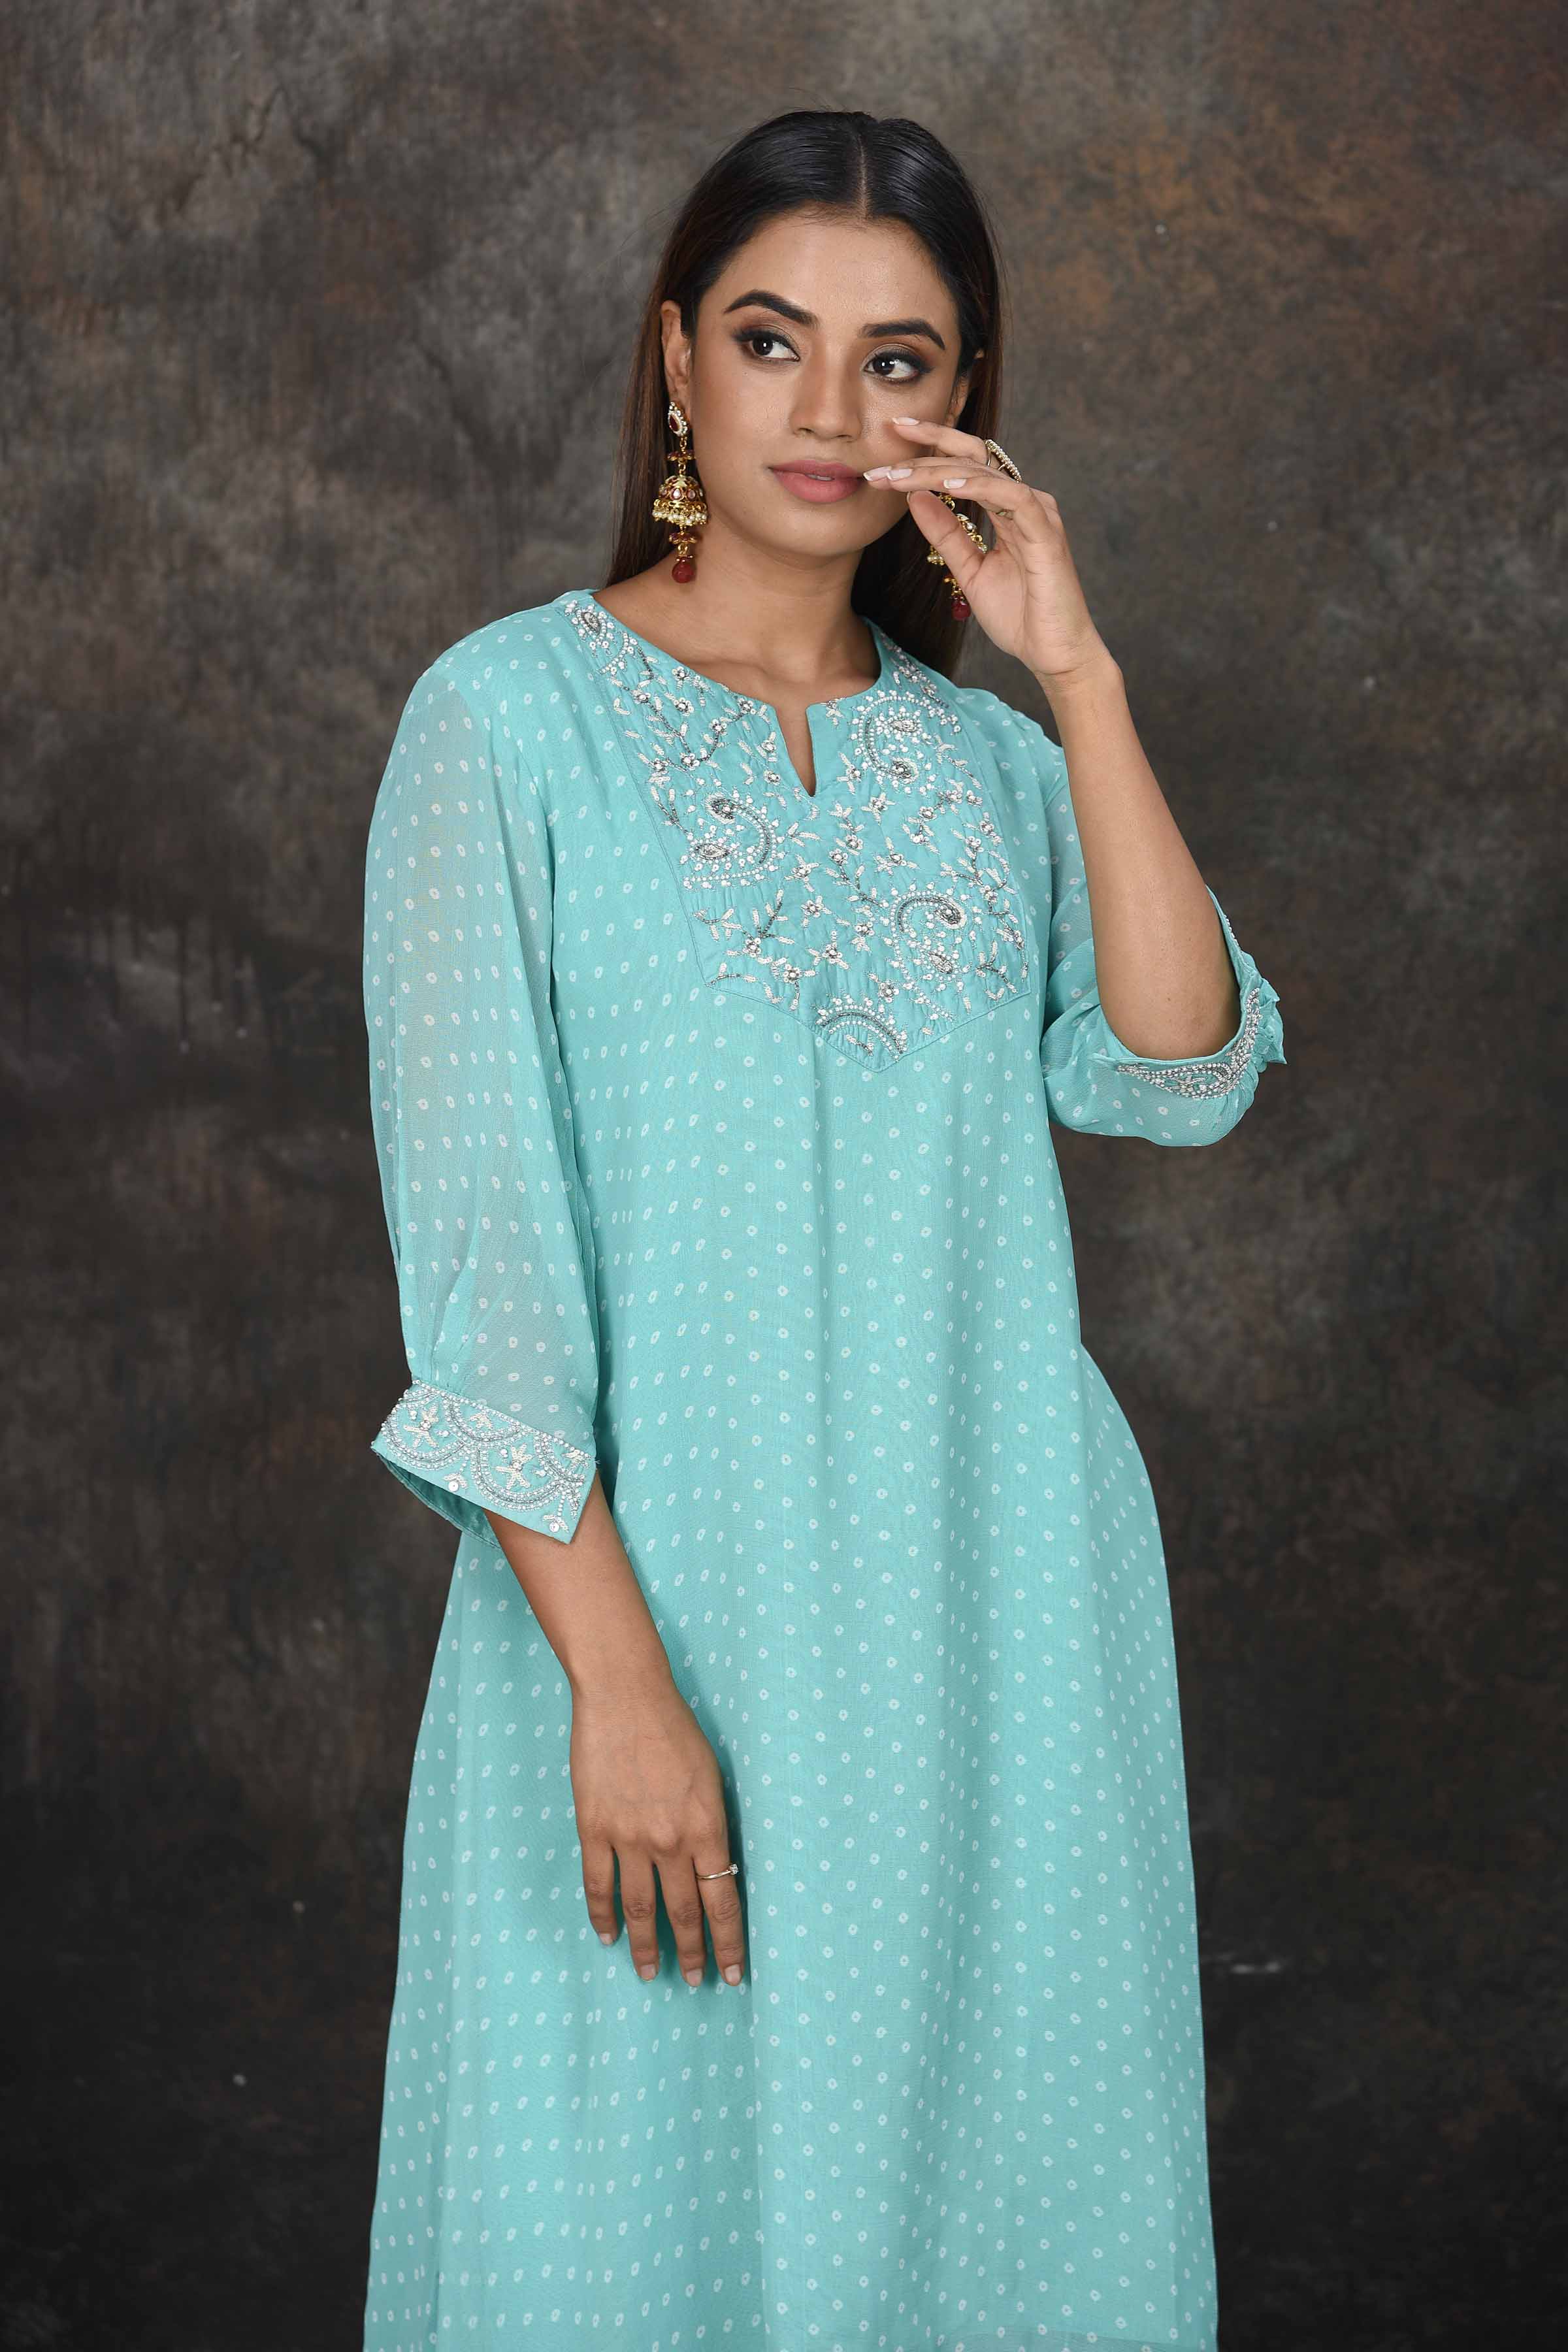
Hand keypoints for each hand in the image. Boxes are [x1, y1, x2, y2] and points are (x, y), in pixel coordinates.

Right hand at [570, 1673, 746, 1987]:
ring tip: (651, 1973)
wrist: (626, 1696)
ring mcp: (629, 1837)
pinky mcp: (594, 1828)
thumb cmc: (675, 1729)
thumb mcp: (711, 1778)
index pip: (722, 1902)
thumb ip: (711, 1826)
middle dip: (693, 1952)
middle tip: (698, 1981)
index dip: (729, 1943)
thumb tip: (713, 1869)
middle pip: (683, 1912)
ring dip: (648, 1946)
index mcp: (707, 1827)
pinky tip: (609, 1936)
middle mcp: (670, 1841)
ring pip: (640, 1908)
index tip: (734, 1972)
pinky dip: (602, 1915)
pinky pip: (598, 1884)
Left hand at [865, 416, 1114, 690]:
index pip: (966, 465)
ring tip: (899, 475)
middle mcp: (1024, 501)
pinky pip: (1010, 497)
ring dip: (937, 471)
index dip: (930, 449)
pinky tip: (944, 485)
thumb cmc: (1019, 616)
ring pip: (984, 474)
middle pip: (973, 457)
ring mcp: (1038, 513)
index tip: (889, 447)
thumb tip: (914, 498)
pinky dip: (977, 487)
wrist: (1053, 653)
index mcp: (1007, 508)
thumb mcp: (969, 571)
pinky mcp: (1045, 532)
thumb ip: (947, 534)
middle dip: (926, 450)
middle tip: (885, 449)